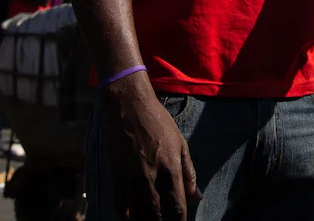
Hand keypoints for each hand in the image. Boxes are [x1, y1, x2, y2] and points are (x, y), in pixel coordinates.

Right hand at [102, 74, 199, 219]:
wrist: (129, 105)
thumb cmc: (158, 122)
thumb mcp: (181, 143)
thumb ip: (189, 172)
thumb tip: (197, 196)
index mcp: (171, 168)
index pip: (177, 206)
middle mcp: (152, 175)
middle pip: (157, 215)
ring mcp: (132, 176)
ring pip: (138, 213)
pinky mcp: (116, 173)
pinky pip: (119, 204)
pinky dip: (125, 215)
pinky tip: (129, 217)